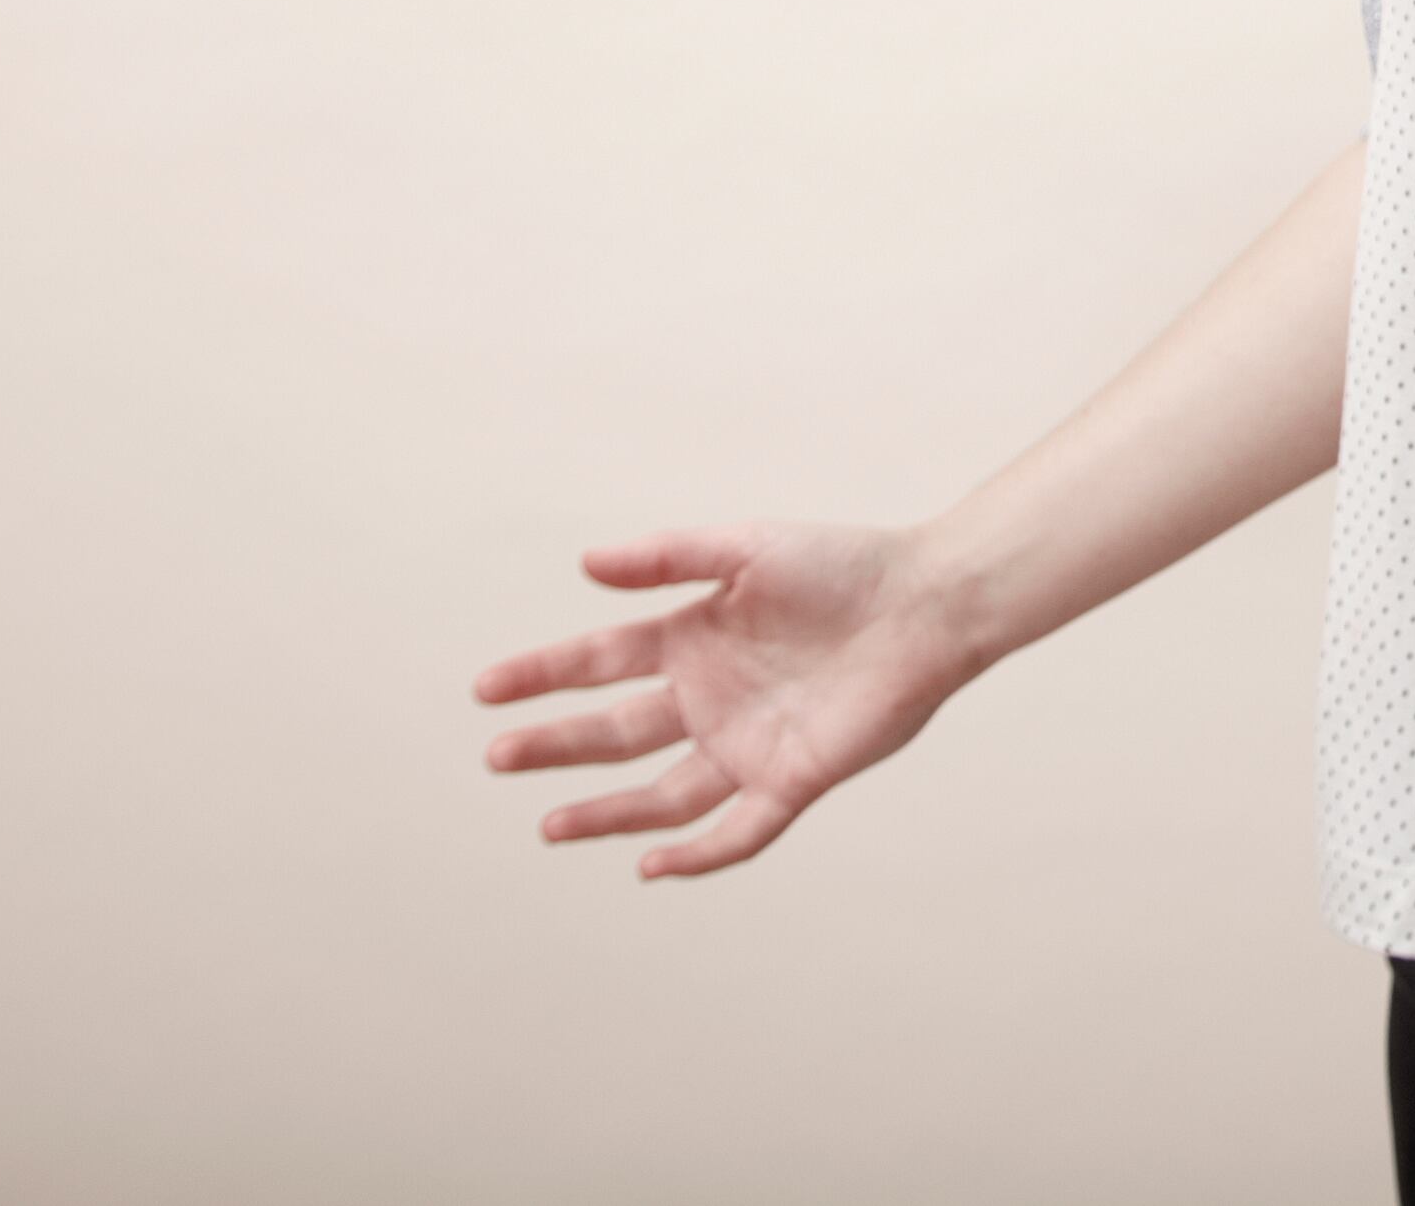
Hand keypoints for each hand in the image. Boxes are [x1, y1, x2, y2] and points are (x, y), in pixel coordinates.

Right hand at [468, 522, 977, 877]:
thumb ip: (669, 557)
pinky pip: (737, 830)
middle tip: (498, 757)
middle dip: (555, 747)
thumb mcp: (749, 548)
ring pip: (661, 794)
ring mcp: (748, 742)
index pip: (599, 663)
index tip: (485, 689)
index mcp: (693, 638)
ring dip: (606, 814)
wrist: (929, 604)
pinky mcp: (794, 778)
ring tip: (550, 827)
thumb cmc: (845, 566)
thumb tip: (585, 563)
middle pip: (616, 734)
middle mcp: (710, 697)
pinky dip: (695, 854)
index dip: (542, 675)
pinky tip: (650, 865)